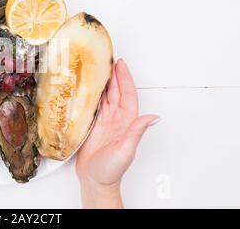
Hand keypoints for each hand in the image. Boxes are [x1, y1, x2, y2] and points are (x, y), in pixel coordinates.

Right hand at [76, 59, 158, 207]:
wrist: (95, 180)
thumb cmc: (111, 170)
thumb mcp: (126, 150)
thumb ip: (137, 132)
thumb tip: (153, 117)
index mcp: (127, 122)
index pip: (127, 95)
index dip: (125, 79)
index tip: (121, 64)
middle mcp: (116, 119)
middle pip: (115, 92)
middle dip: (113, 75)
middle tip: (108, 59)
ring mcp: (104, 122)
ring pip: (104, 97)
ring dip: (102, 82)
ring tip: (97, 68)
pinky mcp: (92, 126)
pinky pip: (92, 106)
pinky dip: (90, 95)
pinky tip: (86, 87)